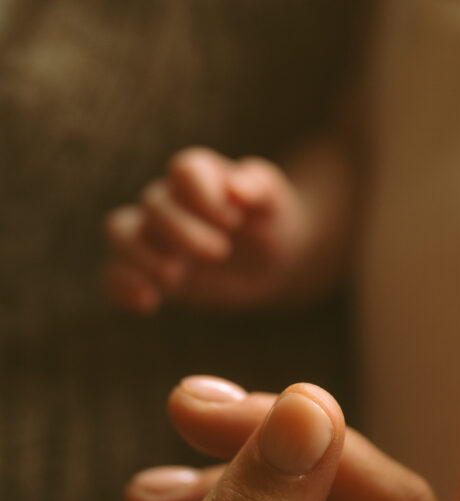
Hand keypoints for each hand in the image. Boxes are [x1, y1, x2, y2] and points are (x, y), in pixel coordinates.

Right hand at [103, 147, 331, 312]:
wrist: (273, 259)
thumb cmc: (273, 221)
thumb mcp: (277, 204)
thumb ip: (260, 187)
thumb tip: (236, 187)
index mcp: (201, 177)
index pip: (185, 170)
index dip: (204, 195)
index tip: (234, 221)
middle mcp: (170, 201)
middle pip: (153, 203)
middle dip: (183, 230)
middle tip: (220, 253)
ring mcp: (154, 236)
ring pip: (120, 231)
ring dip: (140, 254)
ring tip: (174, 277)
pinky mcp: (148, 271)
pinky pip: (114, 274)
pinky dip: (122, 288)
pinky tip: (148, 303)